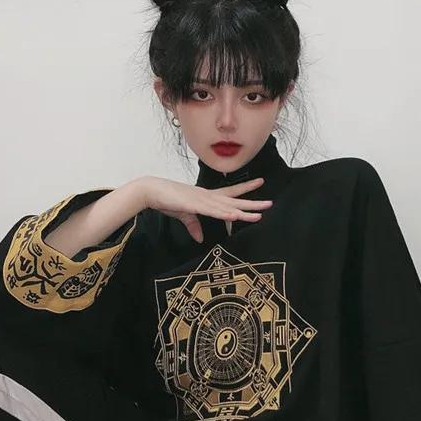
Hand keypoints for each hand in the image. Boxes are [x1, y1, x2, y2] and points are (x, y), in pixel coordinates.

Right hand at [139, 176, 272, 242]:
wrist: (151, 191)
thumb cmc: (167, 200)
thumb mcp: (183, 215)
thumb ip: (193, 226)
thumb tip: (199, 238)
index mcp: (207, 197)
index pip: (230, 193)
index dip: (245, 188)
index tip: (260, 183)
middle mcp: (208, 197)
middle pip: (235, 201)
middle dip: (252, 203)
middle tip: (269, 203)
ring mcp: (202, 200)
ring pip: (227, 207)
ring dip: (243, 211)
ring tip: (259, 214)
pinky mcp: (194, 205)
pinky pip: (212, 211)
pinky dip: (224, 214)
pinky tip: (235, 216)